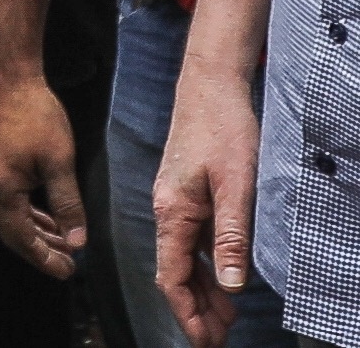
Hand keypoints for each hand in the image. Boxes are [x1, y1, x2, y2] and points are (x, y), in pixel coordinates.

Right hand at [0, 75, 86, 277]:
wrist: (12, 79)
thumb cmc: (36, 116)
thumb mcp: (59, 161)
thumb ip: (67, 204)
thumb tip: (77, 242)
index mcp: (1, 189)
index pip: (22, 238)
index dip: (45, 258)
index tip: (69, 272)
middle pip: (13, 233)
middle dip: (41, 251)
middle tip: (69, 265)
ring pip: (13, 219)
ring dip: (38, 233)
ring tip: (66, 245)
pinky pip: (12, 203)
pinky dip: (32, 215)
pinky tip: (50, 219)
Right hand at [154, 66, 261, 347]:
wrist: (210, 83)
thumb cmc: (223, 127)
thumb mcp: (236, 184)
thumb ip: (231, 236)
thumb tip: (231, 287)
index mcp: (173, 211)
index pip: (172, 276)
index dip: (187, 313)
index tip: (205, 342)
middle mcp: (167, 209)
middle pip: (175, 272)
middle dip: (196, 311)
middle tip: (221, 340)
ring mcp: (176, 200)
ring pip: (184, 257)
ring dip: (203, 291)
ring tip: (226, 320)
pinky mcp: (187, 192)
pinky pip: (191, 240)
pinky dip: (206, 266)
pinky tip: (224, 277)